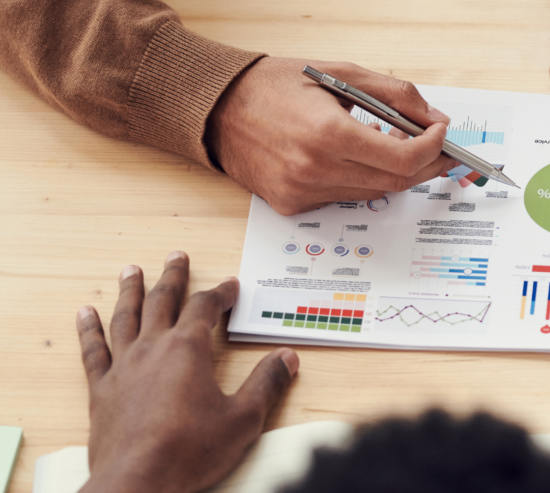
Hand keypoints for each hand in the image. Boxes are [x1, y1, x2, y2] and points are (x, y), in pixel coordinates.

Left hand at [76, 252, 299, 492]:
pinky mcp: (101, 390)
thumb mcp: (243, 418)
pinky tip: (85, 313)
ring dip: (130, 290)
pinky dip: (89, 329)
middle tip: (177, 256)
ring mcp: (123, 367)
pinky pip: (93, 350)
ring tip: (131, 270)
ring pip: (126, 317)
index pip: (206, 307)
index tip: (231, 285)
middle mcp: (153, 349)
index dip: (221, 293)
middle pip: (163, 301)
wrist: (138, 483)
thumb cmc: (190, 451)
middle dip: (173, 277)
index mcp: (188, 350)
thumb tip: (287, 358)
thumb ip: (266, 384)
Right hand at [206, 57, 455, 215]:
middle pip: (396, 182)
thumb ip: (395, 95)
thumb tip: (434, 119)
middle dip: (426, 164)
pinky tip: (355, 156)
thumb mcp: (341, 72)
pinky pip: (344, 197)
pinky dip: (361, 178)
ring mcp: (302, 193)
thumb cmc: (276, 84)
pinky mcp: (292, 205)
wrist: (216, 107)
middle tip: (437, 146)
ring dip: (394, 171)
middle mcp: (314, 170)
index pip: (404, 159)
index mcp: (328, 134)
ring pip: (373, 192)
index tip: (441, 133)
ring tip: (394, 143)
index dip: (433, 148)